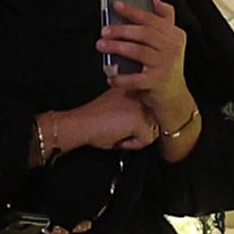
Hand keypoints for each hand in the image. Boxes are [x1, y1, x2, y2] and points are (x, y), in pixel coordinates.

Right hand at [38, 85, 162, 158]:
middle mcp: (139, 94)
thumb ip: (131, 111)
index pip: (150, 110)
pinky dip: (132, 145)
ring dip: (135, 138)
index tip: (121, 125)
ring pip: (152, 131)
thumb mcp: (117, 109)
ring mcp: (141, 105)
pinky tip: (117, 138)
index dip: (137, 123)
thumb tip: (148, 124)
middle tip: (118, 132)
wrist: (79, 124)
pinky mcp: (140, 119)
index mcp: (132, 89)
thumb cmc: (92, 120)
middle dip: (138, 131)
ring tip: (117, 134)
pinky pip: (146, 140)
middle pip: (154, 120)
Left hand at [97, 0, 184, 90]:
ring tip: (102, 45)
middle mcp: (171, 49)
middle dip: (121, 30)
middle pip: (144, 34)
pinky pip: (135, 78)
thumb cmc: (166, 63)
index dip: (133, 11)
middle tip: (104, 30)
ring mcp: (164, 65)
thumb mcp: (171, 39)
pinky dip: (120, 78)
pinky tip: (110, 76)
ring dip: (117, 47)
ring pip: (138, 52)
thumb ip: (166, 18)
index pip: (152, 19)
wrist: (173, 94)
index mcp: (174, 35)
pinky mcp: (155, 82)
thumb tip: (156, 0)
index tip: (117, 6)